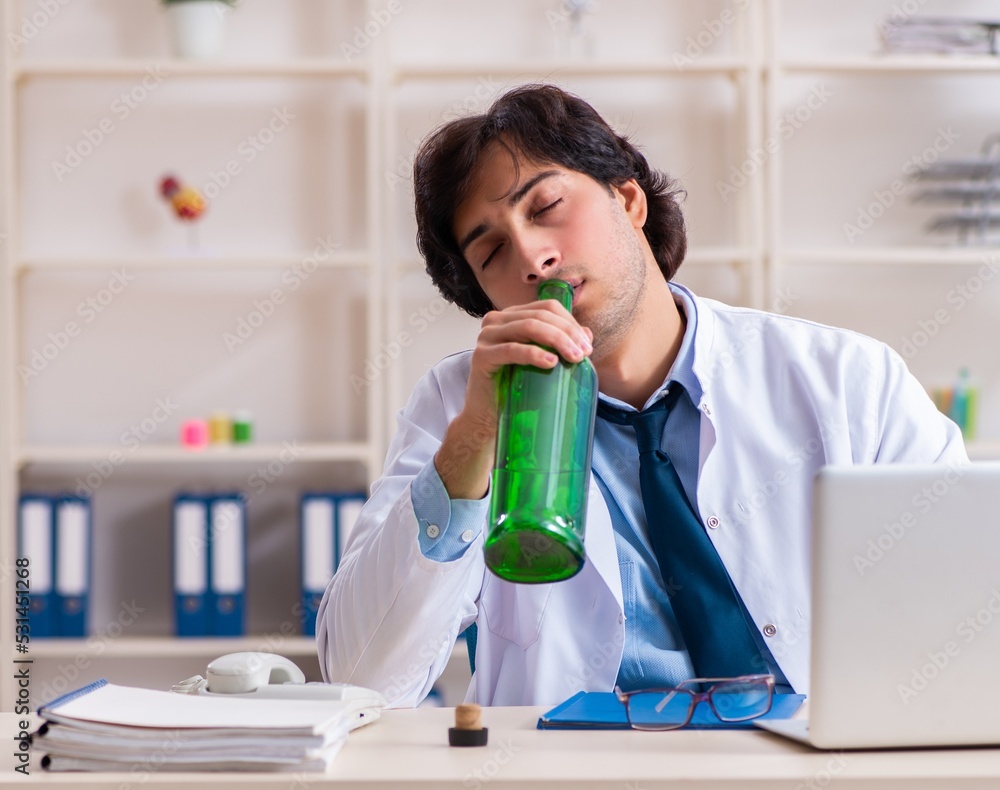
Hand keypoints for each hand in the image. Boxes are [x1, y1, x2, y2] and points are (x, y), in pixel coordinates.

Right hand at [434, 299, 592, 499]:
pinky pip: (511, 349)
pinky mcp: (481, 356)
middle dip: (567, 333)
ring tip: (574, 358)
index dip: (570, 322)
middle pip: (540, 316)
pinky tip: (551, 362)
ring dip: (556, 340)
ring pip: (528, 327)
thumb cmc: (515, 388)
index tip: (587, 345)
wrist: (487, 416)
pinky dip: (534, 353)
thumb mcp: (541, 362)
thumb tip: (586, 334)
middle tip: (584, 354)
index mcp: (512, 316)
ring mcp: (486, 336)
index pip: (546, 307)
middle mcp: (496, 320)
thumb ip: (560, 344)